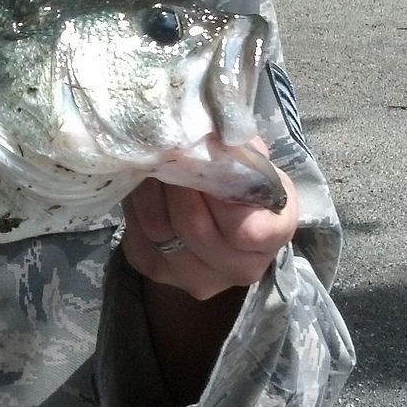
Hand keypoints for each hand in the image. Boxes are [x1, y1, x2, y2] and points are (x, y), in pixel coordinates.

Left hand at [121, 143, 297, 299]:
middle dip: (174, 180)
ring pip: (158, 230)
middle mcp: (239, 268)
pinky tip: (141, 184)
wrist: (223, 219)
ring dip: (148, 189)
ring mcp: (197, 277)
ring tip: (148, 159)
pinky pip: (137, 238)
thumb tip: (202, 129)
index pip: (245, 229)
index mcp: (272, 236)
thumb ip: (234, 150)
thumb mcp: (250, 159)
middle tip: (163, 148)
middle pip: (194, 227)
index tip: (202, 155)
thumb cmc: (242, 180)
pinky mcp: (157, 272)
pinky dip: (134, 206)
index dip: (217, 190)